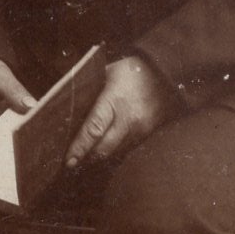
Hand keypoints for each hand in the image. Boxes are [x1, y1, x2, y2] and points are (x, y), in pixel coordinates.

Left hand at [65, 55, 166, 169]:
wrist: (165, 73)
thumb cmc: (131, 70)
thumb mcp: (108, 74)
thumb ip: (92, 94)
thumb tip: (71, 112)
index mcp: (115, 100)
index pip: (94, 129)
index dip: (80, 146)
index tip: (68, 160)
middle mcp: (129, 119)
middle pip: (104, 148)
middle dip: (87, 157)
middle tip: (71, 162)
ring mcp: (141, 129)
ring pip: (116, 151)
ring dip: (100, 155)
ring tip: (85, 156)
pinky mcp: (148, 134)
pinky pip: (127, 148)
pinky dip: (114, 149)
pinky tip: (104, 147)